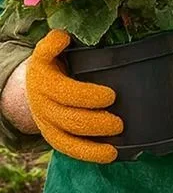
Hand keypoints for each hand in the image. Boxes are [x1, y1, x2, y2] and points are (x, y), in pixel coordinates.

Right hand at [24, 30, 121, 163]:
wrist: (33, 83)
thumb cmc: (53, 63)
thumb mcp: (49, 50)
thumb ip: (54, 43)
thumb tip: (62, 37)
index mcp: (43, 80)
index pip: (65, 92)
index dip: (87, 96)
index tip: (111, 95)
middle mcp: (42, 104)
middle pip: (69, 119)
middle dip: (96, 123)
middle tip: (119, 123)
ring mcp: (45, 123)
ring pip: (66, 140)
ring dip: (92, 146)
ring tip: (114, 147)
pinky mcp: (52, 137)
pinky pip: (68, 150)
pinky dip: (88, 155)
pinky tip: (109, 155)